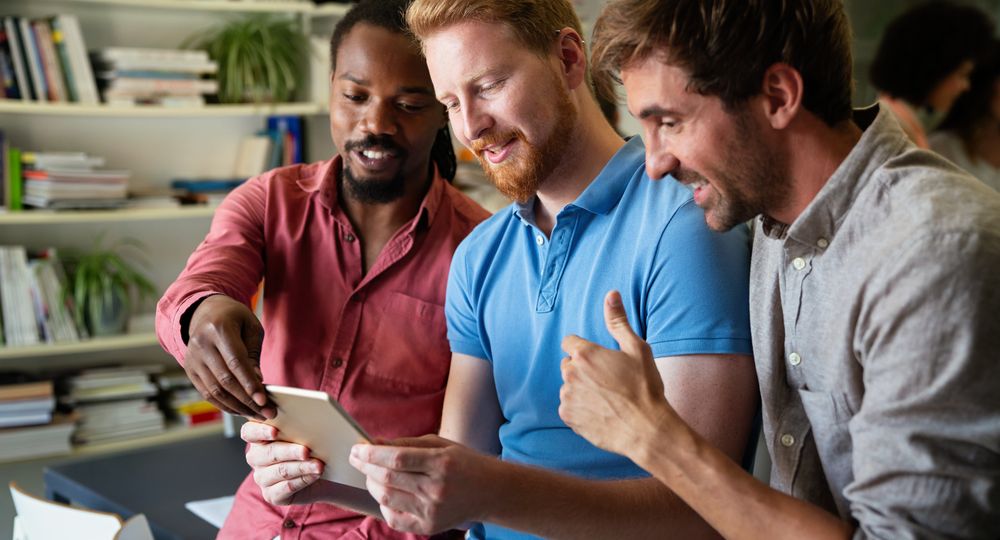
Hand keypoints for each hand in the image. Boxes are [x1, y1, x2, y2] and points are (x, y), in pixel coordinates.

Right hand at [184, 294, 273, 418]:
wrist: (206, 312)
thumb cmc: (235, 319)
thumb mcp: (251, 327)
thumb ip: (253, 354)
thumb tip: (257, 381)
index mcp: (219, 329)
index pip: (236, 362)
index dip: (250, 384)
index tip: (264, 401)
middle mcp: (201, 344)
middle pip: (225, 380)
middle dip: (247, 400)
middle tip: (267, 413)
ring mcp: (192, 358)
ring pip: (214, 391)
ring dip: (237, 407)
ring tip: (256, 415)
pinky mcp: (189, 369)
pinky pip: (206, 393)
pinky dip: (224, 405)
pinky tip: (240, 410)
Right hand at [242, 420, 327, 504]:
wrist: (327, 473)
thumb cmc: (316, 445)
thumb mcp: (309, 430)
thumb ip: (304, 422)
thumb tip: (313, 414)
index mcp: (259, 436)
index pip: (249, 431)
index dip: (259, 431)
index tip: (275, 431)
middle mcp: (256, 457)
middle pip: (266, 452)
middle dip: (288, 451)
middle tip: (306, 450)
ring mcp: (262, 477)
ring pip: (279, 471)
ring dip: (301, 467)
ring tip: (319, 465)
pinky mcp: (272, 495)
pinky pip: (285, 488)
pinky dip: (302, 480)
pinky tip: (315, 475)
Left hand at [349, 435, 489, 534]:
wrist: (490, 492)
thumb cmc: (463, 463)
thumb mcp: (440, 444)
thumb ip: (406, 443)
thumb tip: (373, 443)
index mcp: (441, 462)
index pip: (397, 458)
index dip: (372, 454)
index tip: (357, 448)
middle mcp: (437, 488)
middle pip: (389, 479)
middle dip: (366, 467)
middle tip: (357, 458)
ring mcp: (432, 510)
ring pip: (387, 498)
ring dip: (372, 485)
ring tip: (371, 475)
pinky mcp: (429, 527)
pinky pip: (394, 519)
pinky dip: (383, 506)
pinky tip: (386, 495)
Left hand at [559, 290, 678, 458]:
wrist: (647, 430)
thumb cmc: (645, 387)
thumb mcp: (637, 349)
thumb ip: (618, 320)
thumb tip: (611, 294)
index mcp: (585, 354)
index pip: (569, 342)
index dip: (584, 348)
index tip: (599, 358)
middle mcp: (571, 374)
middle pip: (568, 364)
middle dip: (582, 368)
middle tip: (608, 380)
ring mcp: (568, 397)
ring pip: (569, 386)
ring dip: (581, 389)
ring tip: (607, 398)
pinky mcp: (568, 417)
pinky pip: (569, 407)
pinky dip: (581, 408)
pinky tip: (601, 411)